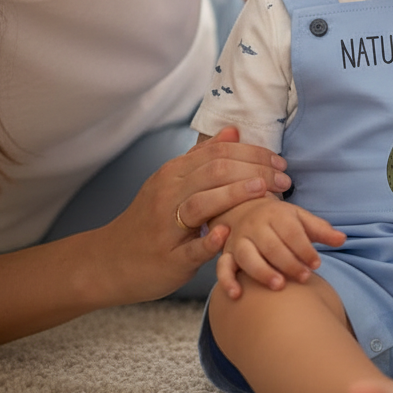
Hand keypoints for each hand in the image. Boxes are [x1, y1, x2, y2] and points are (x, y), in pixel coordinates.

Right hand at [98, 127, 292, 303]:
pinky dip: (209, 239)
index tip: (279, 162)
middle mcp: (168, 195)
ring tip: (264, 190)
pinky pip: (190, 248)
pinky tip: (228, 232)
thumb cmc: (150, 221)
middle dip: (255, 170)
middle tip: (284, 178)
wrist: (108, 262)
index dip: (253, 154)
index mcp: (173, 173)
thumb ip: (202, 158)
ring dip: (236, 194)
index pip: (218, 153)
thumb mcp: (171, 183)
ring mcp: (166, 227)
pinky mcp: (167, 258)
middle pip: (215, 171)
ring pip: (201, 203)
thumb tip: (233, 130)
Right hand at [215, 198, 345, 298]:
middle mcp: (255, 226)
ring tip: (279, 286)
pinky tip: (237, 295)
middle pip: (272, 246)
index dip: (305, 249)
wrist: (245, 210)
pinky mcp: (227, 254)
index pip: (291, 232)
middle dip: (289, 263)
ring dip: (262, 272)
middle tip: (304, 278)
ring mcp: (239, 240)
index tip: (317, 264)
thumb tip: (343, 239)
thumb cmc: (280, 220)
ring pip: (248, 257)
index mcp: (276, 214)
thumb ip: (321, 230)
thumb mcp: (301, 219)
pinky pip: (222, 267)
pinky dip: (227, 281)